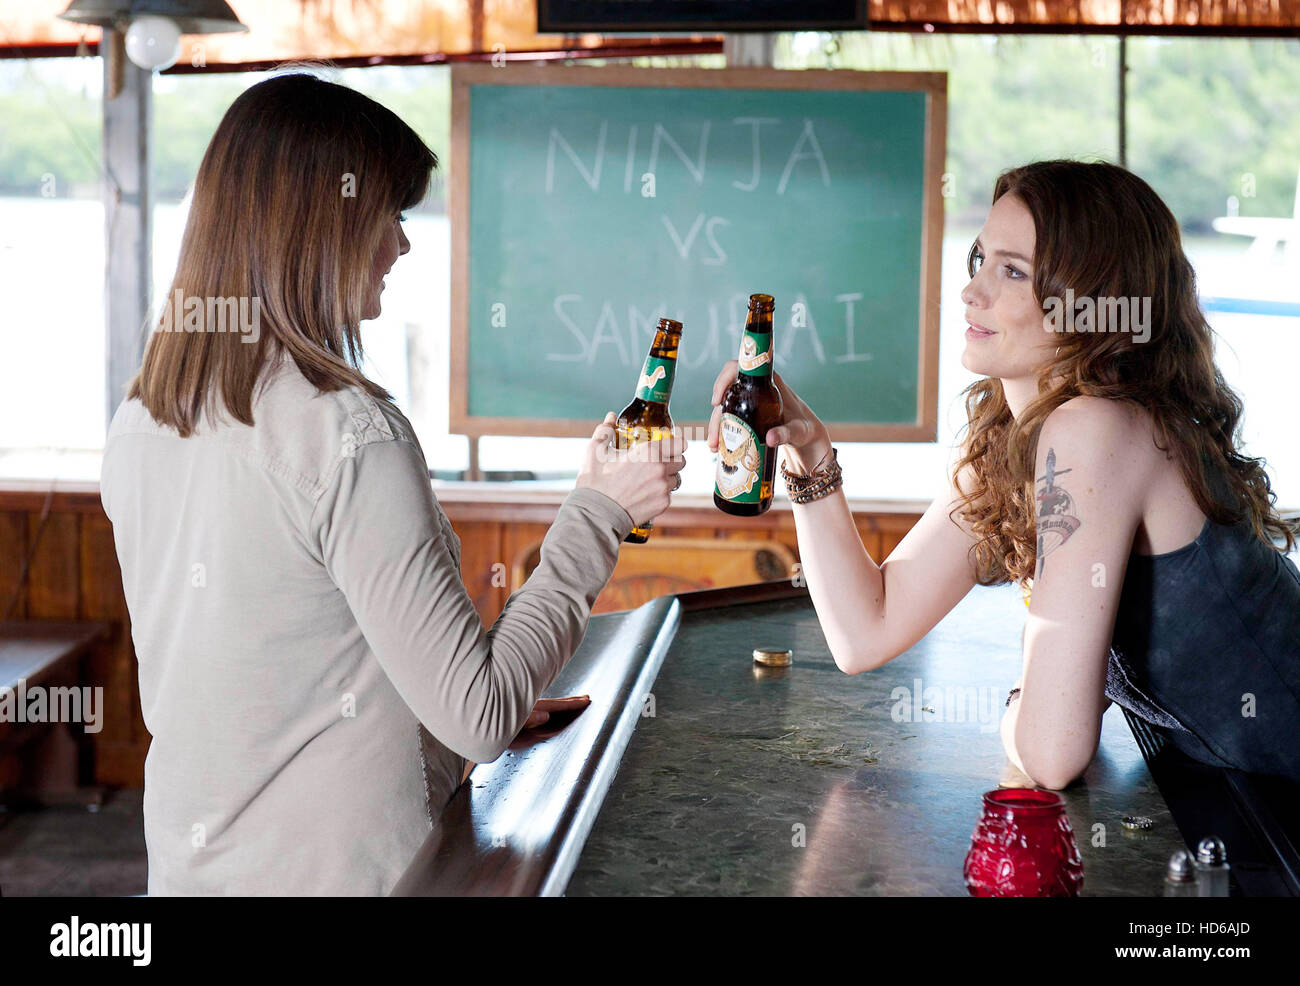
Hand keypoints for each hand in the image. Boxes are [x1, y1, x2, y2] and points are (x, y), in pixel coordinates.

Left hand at [461, 694, 594, 783]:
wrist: (461, 723)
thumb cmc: (481, 726)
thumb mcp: (505, 725)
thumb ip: (526, 720)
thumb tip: (545, 715)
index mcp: (524, 709)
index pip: (553, 705)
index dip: (570, 704)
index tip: (586, 700)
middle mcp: (521, 708)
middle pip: (550, 704)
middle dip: (568, 702)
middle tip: (585, 699)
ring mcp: (516, 713)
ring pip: (541, 707)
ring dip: (557, 706)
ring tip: (570, 704)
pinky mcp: (510, 718)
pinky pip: (532, 712)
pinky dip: (544, 711)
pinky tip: (543, 715)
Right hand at [577, 412, 686, 528]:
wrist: (597, 514)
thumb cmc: (595, 481)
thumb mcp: (595, 451)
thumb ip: (605, 430)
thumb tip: (610, 417)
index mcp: (649, 452)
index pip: (680, 443)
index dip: (677, 443)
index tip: (672, 444)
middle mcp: (661, 469)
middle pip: (681, 461)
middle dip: (671, 459)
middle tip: (657, 462)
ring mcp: (663, 488)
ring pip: (675, 478)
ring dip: (667, 477)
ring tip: (649, 478)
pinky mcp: (663, 504)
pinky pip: (669, 494)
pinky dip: (661, 492)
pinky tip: (645, 492)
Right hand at [707, 361, 831, 473]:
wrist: (808, 435)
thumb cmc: (806, 429)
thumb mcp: (798, 431)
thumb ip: (786, 433)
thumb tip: (769, 439)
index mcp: (768, 382)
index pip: (736, 369)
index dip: (722, 380)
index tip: (716, 401)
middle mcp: (757, 388)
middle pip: (727, 394)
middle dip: (717, 416)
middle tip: (715, 439)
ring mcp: (751, 400)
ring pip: (726, 407)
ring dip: (717, 426)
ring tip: (714, 447)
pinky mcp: (749, 413)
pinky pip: (730, 417)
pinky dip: (723, 430)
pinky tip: (718, 446)